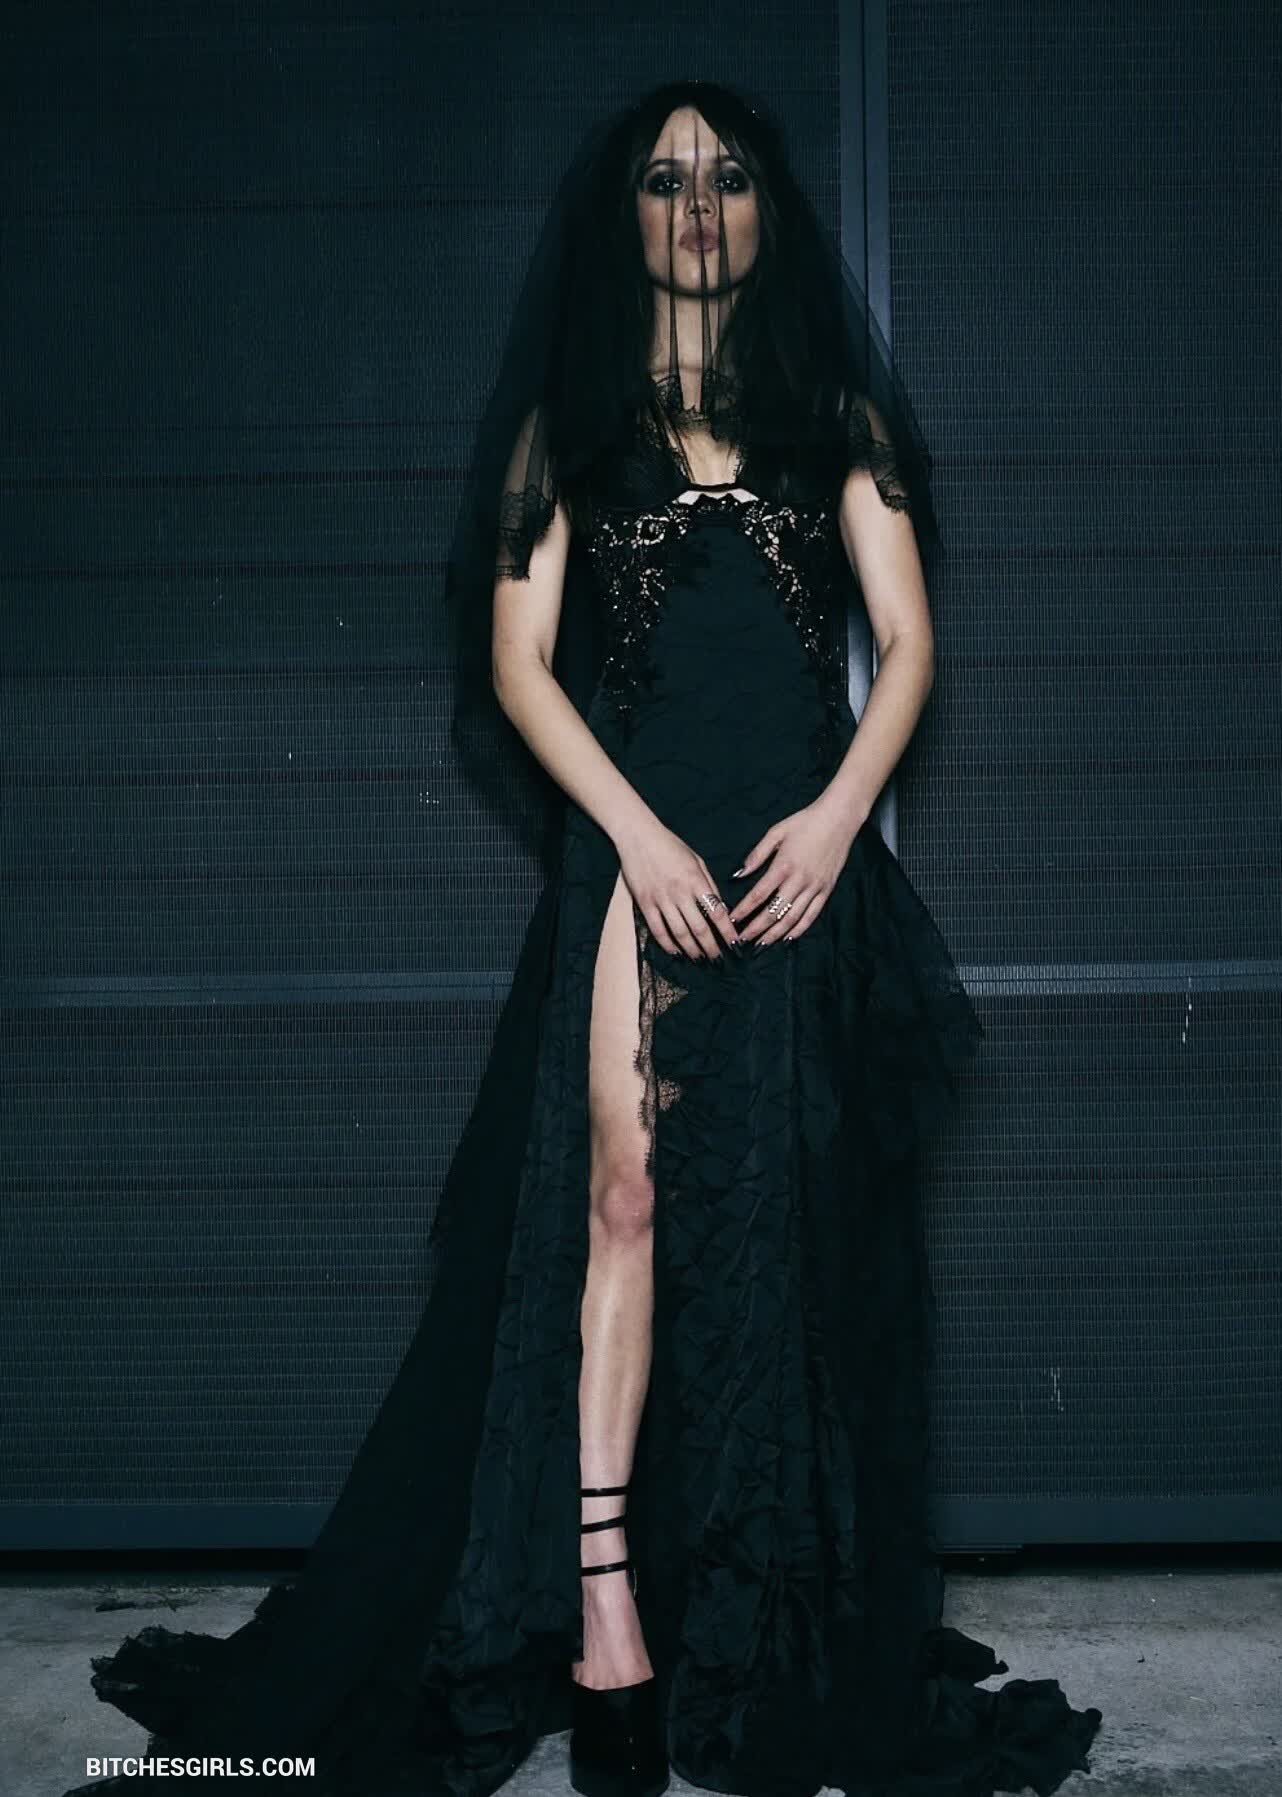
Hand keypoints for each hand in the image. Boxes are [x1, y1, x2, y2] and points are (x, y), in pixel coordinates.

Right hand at [616, 817, 742, 960]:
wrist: (638, 836)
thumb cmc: (670, 846)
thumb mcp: (697, 860)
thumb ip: (708, 884)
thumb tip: (720, 908)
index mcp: (696, 880)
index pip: (716, 912)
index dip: (727, 932)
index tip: (735, 945)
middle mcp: (679, 892)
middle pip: (699, 928)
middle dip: (711, 948)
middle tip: (719, 961)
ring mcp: (661, 899)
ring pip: (679, 933)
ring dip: (692, 950)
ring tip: (700, 960)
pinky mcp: (644, 903)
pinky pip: (657, 930)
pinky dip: (668, 944)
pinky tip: (676, 952)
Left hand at [729, 796, 860, 948]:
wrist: (839, 818)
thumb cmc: (805, 822)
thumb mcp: (776, 832)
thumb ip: (756, 855)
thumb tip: (739, 874)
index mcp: (783, 865)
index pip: (758, 895)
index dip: (744, 910)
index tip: (731, 920)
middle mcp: (799, 880)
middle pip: (773, 912)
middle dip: (755, 929)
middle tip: (742, 940)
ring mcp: (815, 887)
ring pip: (792, 918)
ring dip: (775, 934)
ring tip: (761, 944)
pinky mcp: (826, 890)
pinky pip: (812, 915)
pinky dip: (799, 929)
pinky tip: (788, 937)